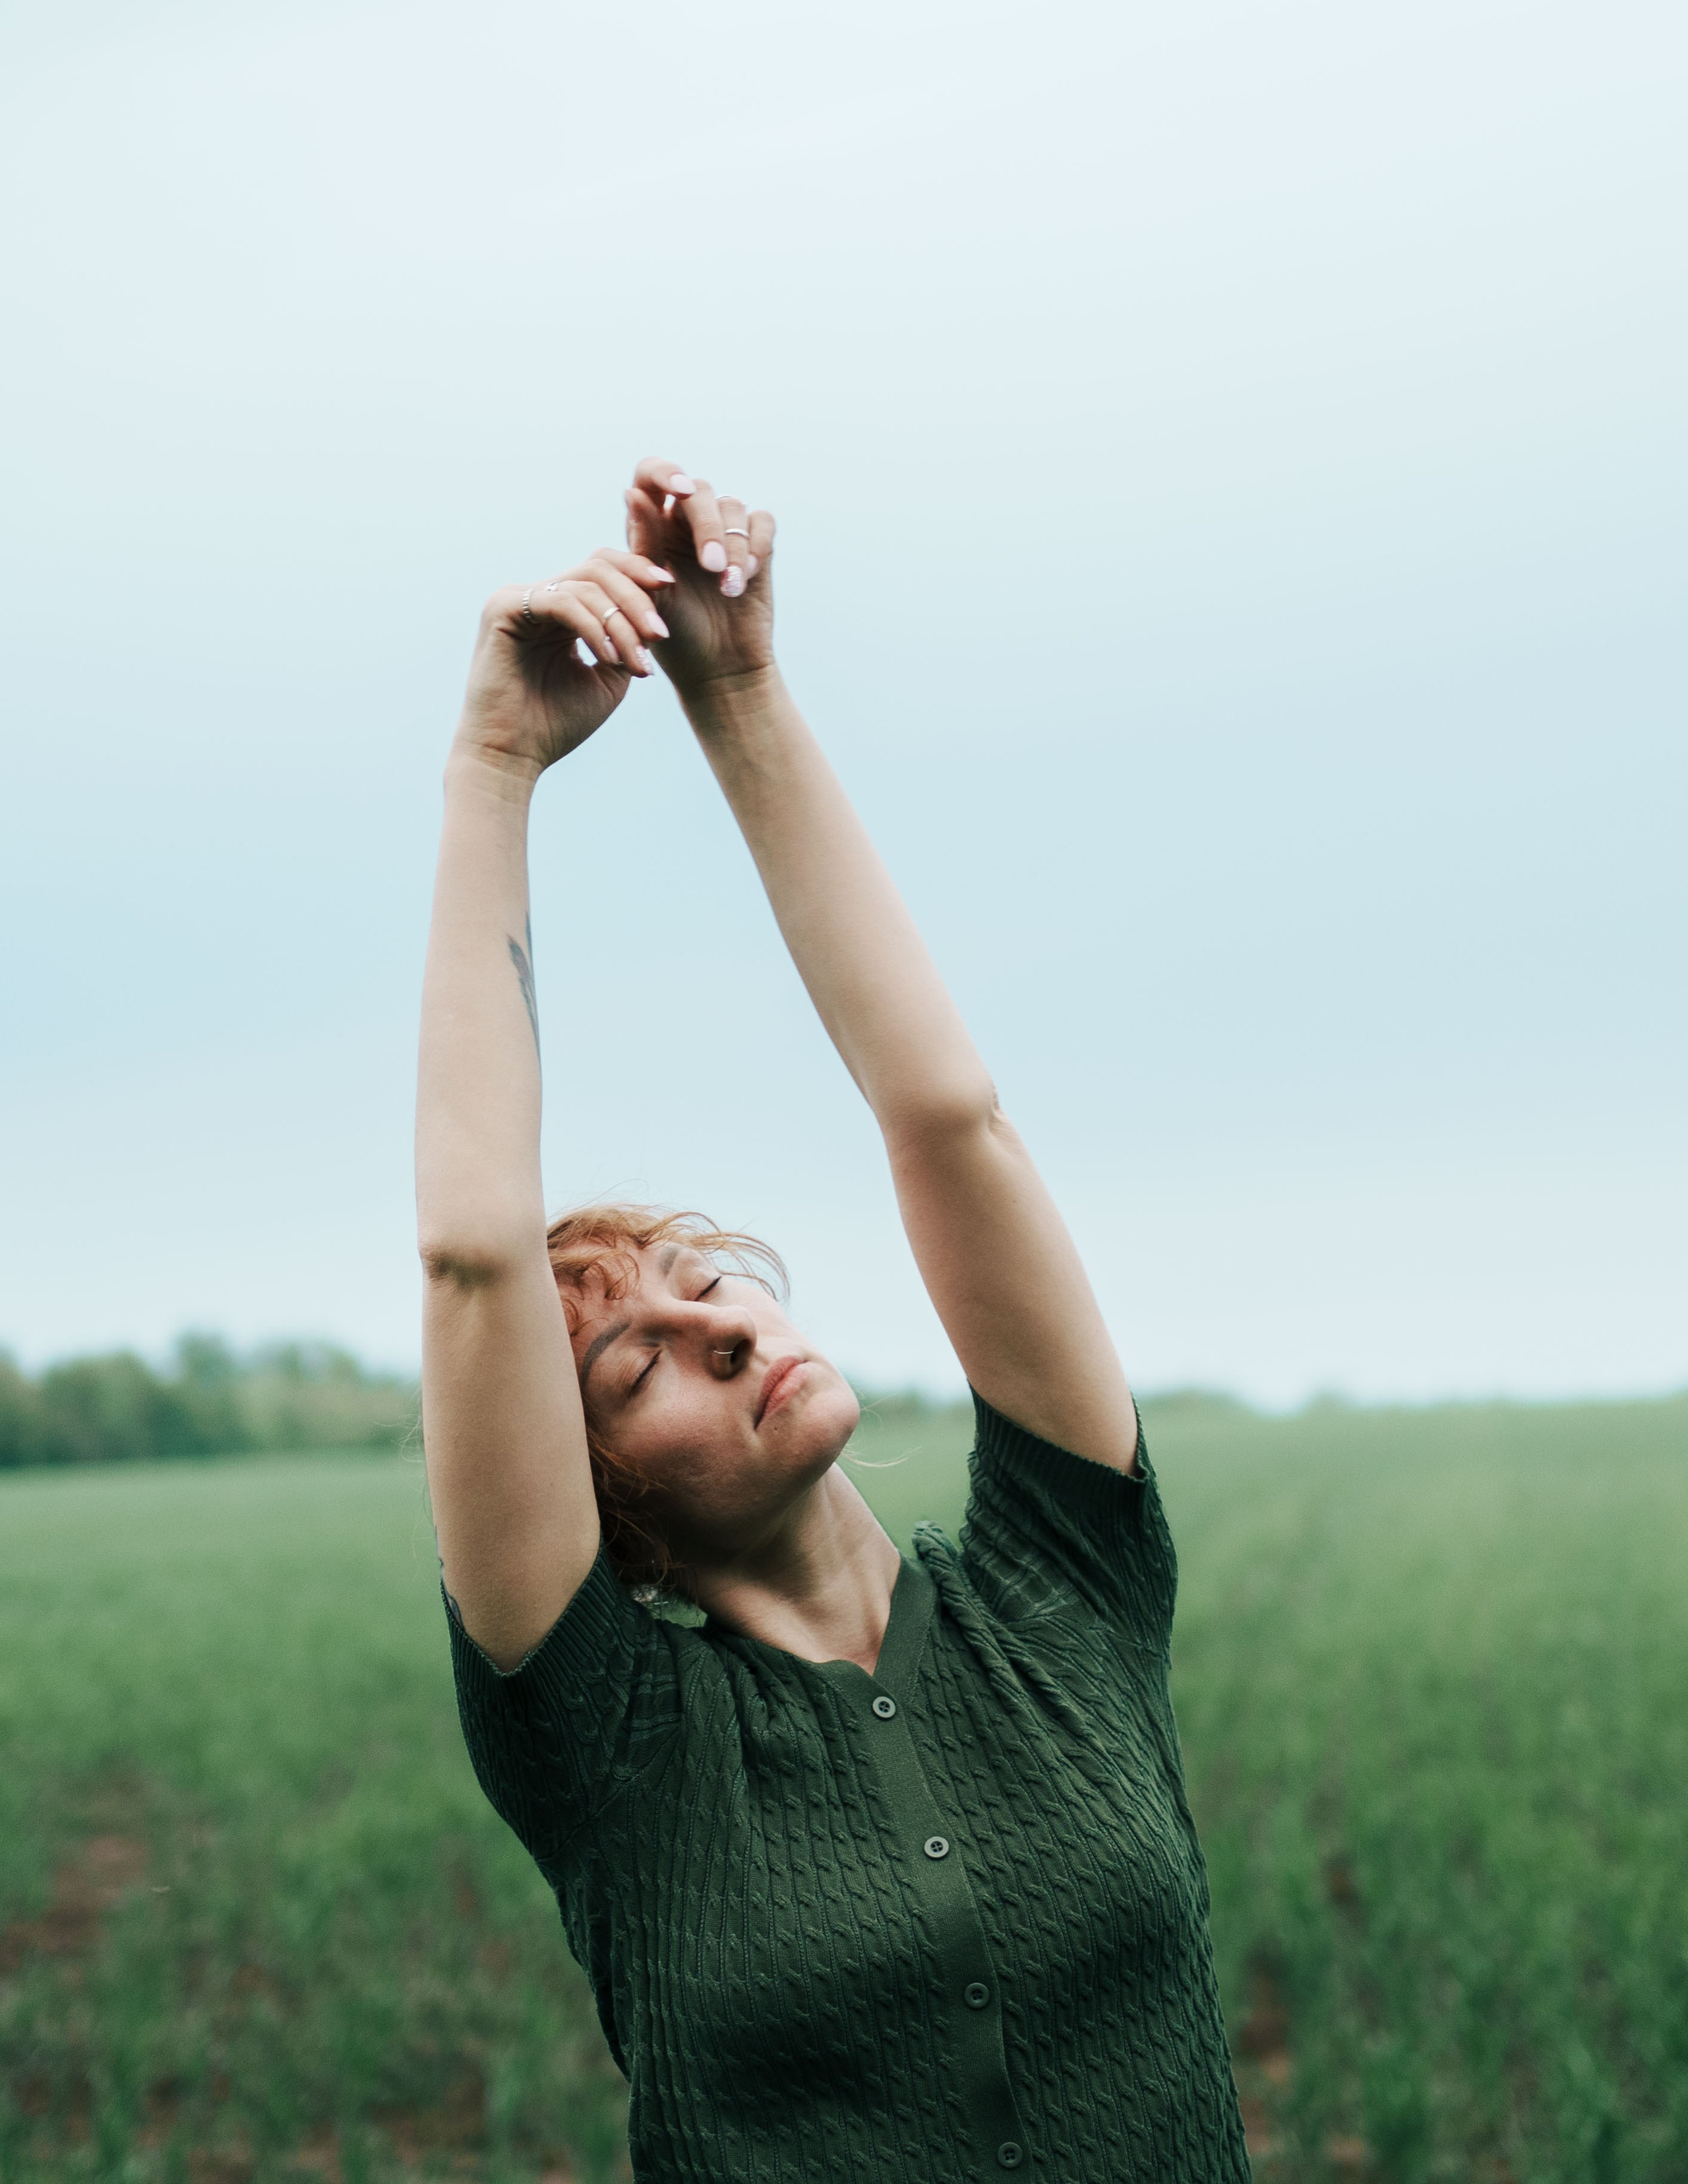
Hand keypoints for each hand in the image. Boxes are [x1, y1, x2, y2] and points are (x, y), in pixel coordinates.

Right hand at [453, 548, 675, 777]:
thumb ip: (628, 643)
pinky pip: (562, 602)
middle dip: (636, 599)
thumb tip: (653, 616)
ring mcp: (516, 599)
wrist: (511, 756)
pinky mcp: (502, 609)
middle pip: (598, 568)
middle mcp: (537, 597)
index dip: (637, 572)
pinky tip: (607, 657)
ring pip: (585, 586)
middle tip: (660, 634)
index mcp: (560, 609)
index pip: (603, 571)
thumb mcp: (608, 680)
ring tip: (637, 662)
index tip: (672, 588)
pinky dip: (592, 627)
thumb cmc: (556, 725)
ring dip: (620, 623)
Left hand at [624, 459, 775, 697]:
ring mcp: (723, 533)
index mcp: (652, 527)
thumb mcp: (652, 594)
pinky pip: (762, 521)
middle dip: (708, 526)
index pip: (651, 475)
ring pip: (732, 506)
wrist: (718, 670)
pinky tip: (747, 579)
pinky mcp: (756, 546)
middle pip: (699, 490)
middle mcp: (686, 523)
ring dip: (735, 546)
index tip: (679, 491)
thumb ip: (644, 543)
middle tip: (711, 567)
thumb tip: (632, 492)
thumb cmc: (676, 638)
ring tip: (729, 589)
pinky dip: (757, 546)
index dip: (665, 472)